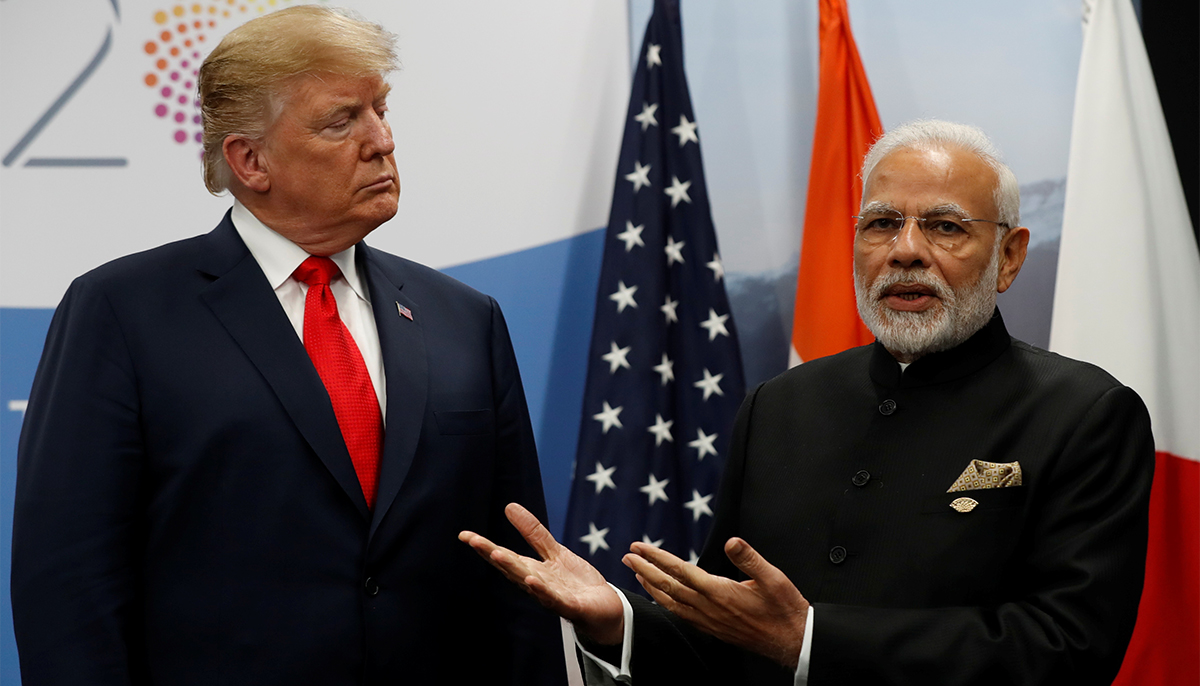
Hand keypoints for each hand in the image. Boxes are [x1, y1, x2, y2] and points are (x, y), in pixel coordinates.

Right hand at [459, 503, 624, 643]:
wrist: (605, 609)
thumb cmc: (575, 583)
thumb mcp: (554, 552)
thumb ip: (533, 533)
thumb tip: (509, 506)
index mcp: (530, 570)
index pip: (504, 557)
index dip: (484, 546)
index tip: (464, 535)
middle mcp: (536, 585)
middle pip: (511, 568)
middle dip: (493, 555)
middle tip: (474, 541)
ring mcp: (552, 597)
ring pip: (529, 582)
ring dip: (513, 569)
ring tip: (497, 554)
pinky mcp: (570, 607)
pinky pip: (554, 599)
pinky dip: (542, 591)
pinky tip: (531, 580)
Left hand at [623, 537, 808, 669]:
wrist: (791, 640)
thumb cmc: (784, 608)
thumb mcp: (773, 578)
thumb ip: (750, 559)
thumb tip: (732, 541)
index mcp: (720, 591)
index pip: (680, 570)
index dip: (657, 557)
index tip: (639, 547)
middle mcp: (709, 607)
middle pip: (669, 585)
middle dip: (645, 569)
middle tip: (627, 556)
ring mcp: (709, 620)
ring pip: (672, 602)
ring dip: (652, 586)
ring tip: (638, 573)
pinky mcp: (712, 628)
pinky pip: (682, 615)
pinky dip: (667, 603)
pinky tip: (663, 598)